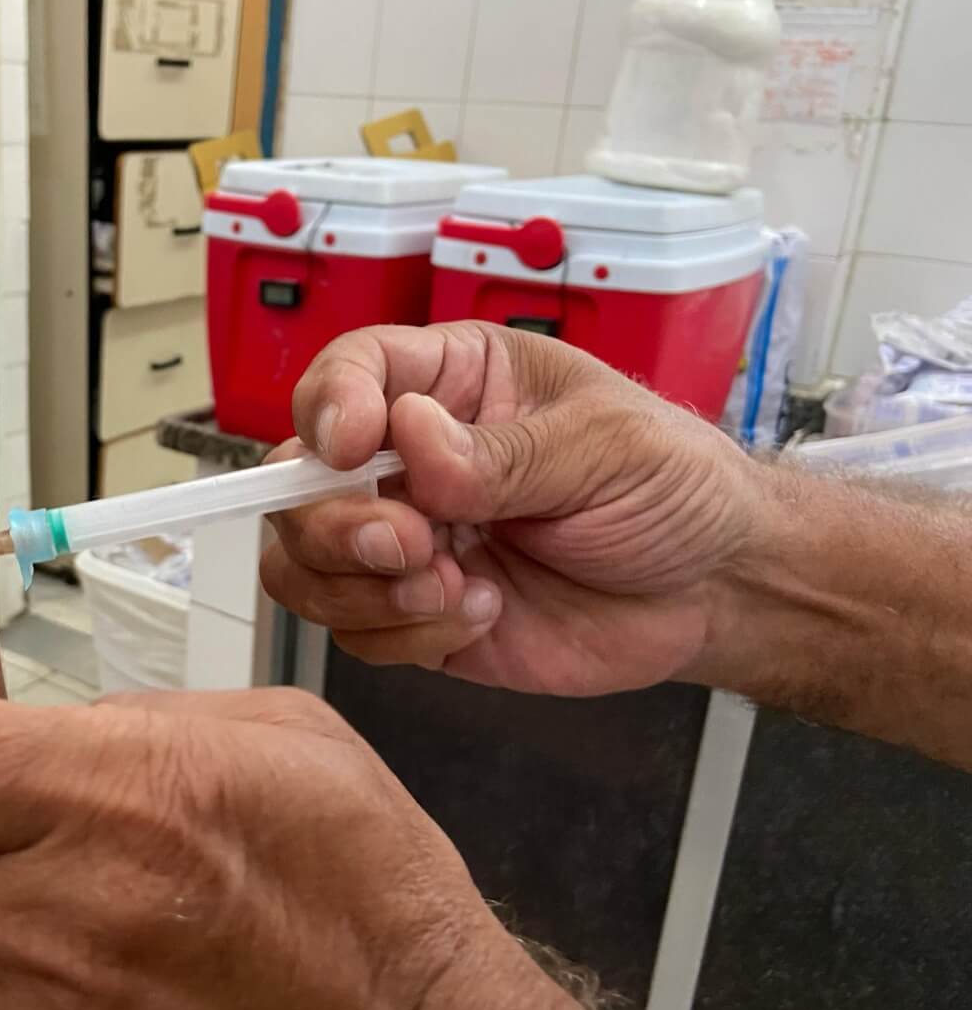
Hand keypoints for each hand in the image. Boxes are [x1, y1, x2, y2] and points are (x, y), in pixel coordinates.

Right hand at [262, 322, 763, 695]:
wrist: (713, 591)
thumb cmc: (672, 488)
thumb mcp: (605, 447)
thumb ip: (503, 453)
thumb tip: (411, 436)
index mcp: (450, 384)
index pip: (347, 374)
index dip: (327, 407)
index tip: (351, 445)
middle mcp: (408, 460)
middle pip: (296, 483)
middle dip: (335, 523)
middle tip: (410, 545)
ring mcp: (405, 542)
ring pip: (303, 565)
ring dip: (361, 589)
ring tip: (453, 589)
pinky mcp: (414, 615)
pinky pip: (355, 633)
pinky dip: (403, 635)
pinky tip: (481, 614)